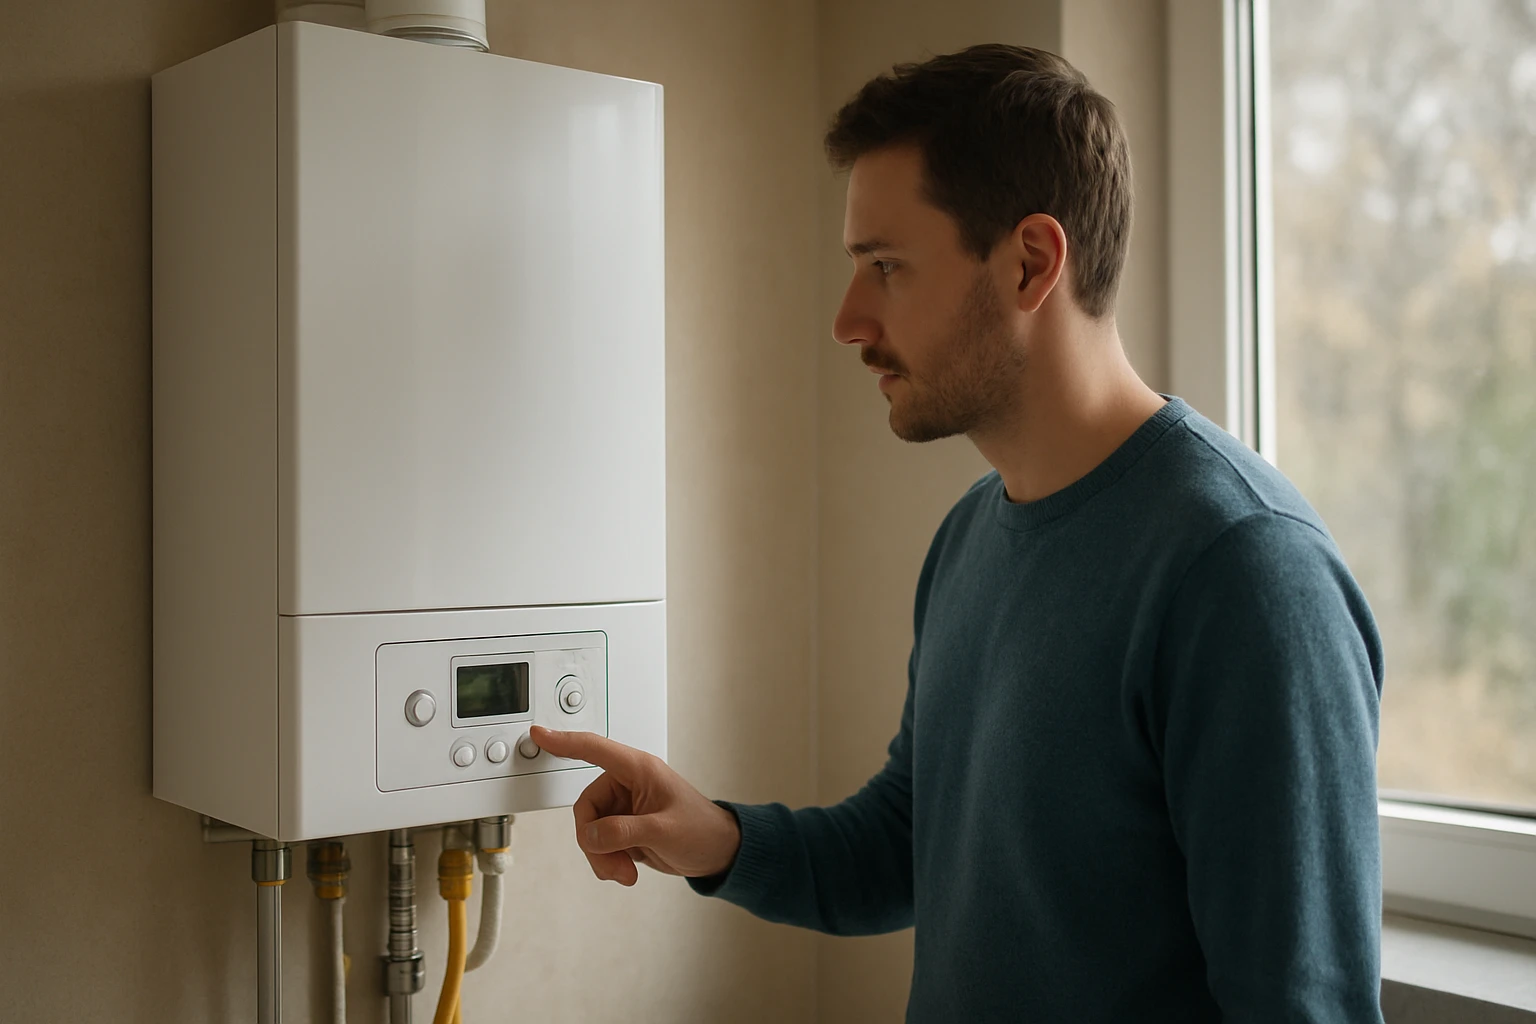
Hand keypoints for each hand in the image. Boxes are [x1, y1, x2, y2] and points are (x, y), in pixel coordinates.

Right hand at [530, 725, 741, 886]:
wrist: (717, 853)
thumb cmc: (702, 830)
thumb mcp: (664, 831)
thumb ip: (624, 831)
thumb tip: (590, 836)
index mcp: (638, 770)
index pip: (594, 749)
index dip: (564, 741)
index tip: (539, 734)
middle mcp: (627, 785)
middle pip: (585, 808)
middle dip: (594, 842)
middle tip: (614, 865)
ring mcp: (623, 808)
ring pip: (589, 830)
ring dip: (601, 856)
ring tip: (625, 872)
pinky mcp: (622, 828)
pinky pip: (598, 844)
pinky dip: (606, 861)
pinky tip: (626, 871)